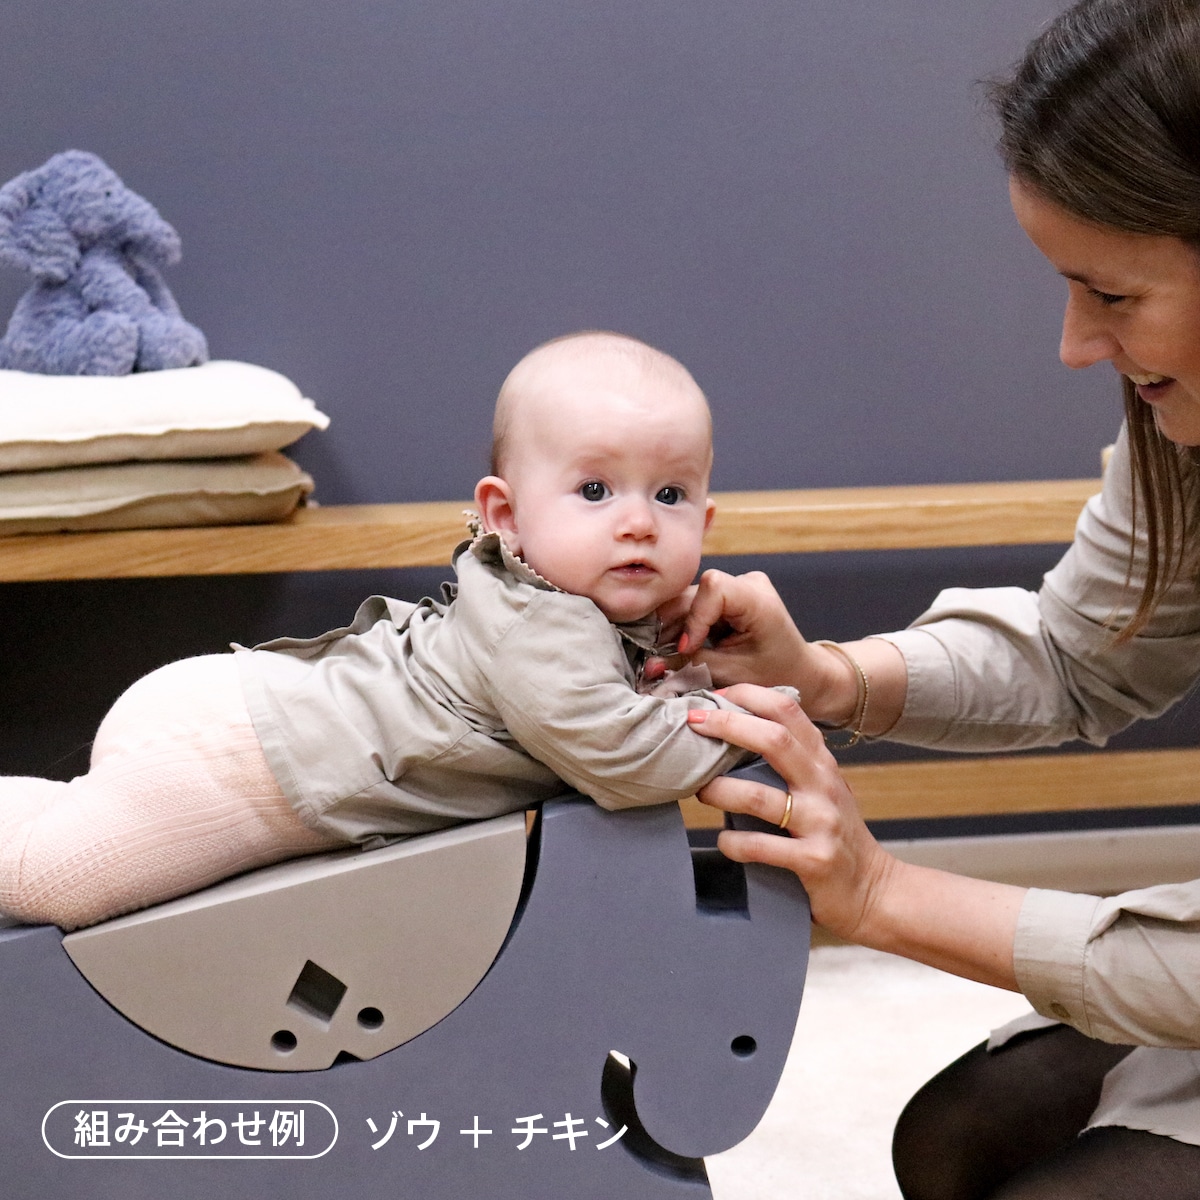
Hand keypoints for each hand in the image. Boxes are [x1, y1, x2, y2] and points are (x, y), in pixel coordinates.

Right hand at [656, 570, 860, 725]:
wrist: (801, 673)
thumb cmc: (774, 676)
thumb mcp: (731, 674)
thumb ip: (690, 664)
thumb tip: (650, 667)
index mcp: (758, 599)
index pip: (713, 588)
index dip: (693, 617)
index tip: (686, 648)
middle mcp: (748, 583)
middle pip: (695, 593)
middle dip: (673, 626)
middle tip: (658, 656)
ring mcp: (738, 585)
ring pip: (689, 599)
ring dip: (674, 628)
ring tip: (664, 655)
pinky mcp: (729, 594)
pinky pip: (696, 604)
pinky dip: (684, 627)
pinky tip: (676, 648)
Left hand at [688, 684, 1024, 988]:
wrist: (875, 891)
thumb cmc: (836, 834)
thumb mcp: (821, 787)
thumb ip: (789, 760)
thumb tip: (733, 730)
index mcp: (821, 762)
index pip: (787, 710)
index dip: (747, 696)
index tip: (713, 696)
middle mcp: (823, 785)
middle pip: (774, 740)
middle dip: (728, 725)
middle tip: (692, 723)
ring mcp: (820, 823)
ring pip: (758, 796)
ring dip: (719, 790)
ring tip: (699, 789)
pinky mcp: (813, 860)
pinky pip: (761, 847)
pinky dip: (733, 842)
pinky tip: (723, 840)